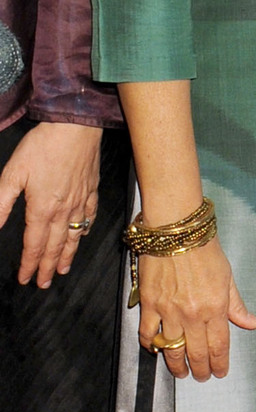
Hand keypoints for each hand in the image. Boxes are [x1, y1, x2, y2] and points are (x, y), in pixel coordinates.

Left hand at [0, 122, 101, 286]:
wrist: (75, 127)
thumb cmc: (42, 147)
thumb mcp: (13, 174)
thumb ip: (2, 203)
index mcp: (42, 209)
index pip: (34, 245)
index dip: (29, 264)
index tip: (25, 279)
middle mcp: (63, 211)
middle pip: (55, 246)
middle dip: (47, 267)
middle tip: (44, 284)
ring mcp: (81, 202)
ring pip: (74, 237)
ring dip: (67, 256)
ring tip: (62, 270)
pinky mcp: (91, 191)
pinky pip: (89, 217)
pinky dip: (85, 231)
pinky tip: (83, 236)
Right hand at [138, 238, 255, 381]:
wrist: (176, 230)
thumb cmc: (205, 249)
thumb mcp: (228, 277)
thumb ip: (237, 305)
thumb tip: (251, 324)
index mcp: (216, 307)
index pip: (219, 346)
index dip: (219, 364)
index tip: (219, 373)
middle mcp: (193, 314)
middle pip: (196, 352)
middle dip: (201, 369)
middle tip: (202, 376)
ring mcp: (169, 311)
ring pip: (172, 349)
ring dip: (176, 365)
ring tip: (181, 372)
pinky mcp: (149, 304)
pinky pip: (148, 333)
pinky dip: (151, 345)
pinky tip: (155, 350)